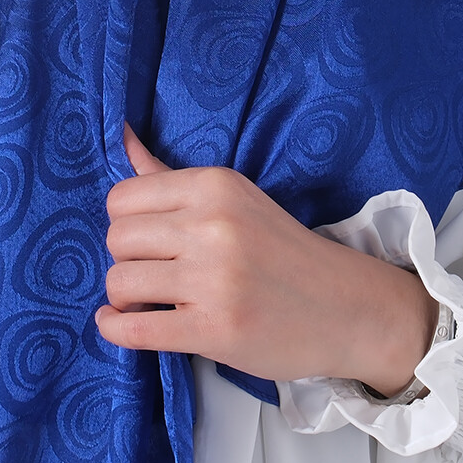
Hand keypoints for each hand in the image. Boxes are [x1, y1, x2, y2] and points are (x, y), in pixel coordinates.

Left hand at [96, 125, 438, 393]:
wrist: (346, 307)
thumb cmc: (281, 251)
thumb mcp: (232, 198)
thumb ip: (168, 175)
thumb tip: (120, 132)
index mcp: (215, 186)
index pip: (122, 198)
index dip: (126, 224)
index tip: (149, 242)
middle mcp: (213, 226)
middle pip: (117, 239)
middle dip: (125, 260)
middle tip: (153, 275)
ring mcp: (214, 279)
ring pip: (120, 282)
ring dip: (124, 299)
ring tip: (148, 303)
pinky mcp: (215, 328)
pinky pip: (134, 330)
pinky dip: (116, 330)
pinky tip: (123, 326)